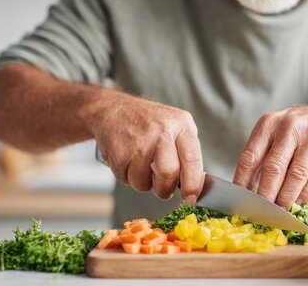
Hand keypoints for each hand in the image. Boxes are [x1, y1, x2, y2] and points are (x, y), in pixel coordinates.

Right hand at [89, 92, 203, 203]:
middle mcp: (162, 131)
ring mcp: (139, 141)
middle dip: (165, 189)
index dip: (193, 184)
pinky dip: (127, 176)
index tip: (191, 198)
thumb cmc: (149, 123)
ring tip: (141, 164)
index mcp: (182, 125)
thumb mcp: (176, 127)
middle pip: (168, 173)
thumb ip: (186, 153)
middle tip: (162, 187)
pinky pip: (125, 179)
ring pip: (144, 182)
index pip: (192, 159)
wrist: (113, 109)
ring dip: (142, 182)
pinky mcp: (119, 151)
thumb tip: (195, 186)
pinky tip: (128, 159)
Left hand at [233, 104, 307, 209]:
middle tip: (262, 212)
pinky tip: (300, 201)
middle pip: (272, 168)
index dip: (243, 183)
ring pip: (295, 176)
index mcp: (269, 123)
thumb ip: (263, 155)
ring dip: (286, 198)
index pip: (250, 157)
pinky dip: (306, 194)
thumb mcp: (278, 133)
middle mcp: (290, 127)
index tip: (242, 201)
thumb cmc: (302, 132)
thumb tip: (247, 189)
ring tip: (281, 210)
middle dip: (265, 195)